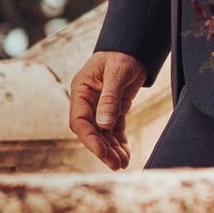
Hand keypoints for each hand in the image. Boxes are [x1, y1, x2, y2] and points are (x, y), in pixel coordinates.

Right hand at [68, 48, 146, 169]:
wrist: (134, 47)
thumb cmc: (121, 55)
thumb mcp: (116, 74)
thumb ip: (110, 98)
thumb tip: (103, 125)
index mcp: (81, 91)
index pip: (80, 121)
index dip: (89, 138)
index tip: (101, 151)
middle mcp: (88, 102)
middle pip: (91, 132)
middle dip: (102, 149)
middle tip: (115, 165)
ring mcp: (100, 108)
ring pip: (103, 134)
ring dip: (112, 150)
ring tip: (122, 164)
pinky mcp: (114, 110)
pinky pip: (115, 131)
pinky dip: (120, 143)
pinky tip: (126, 156)